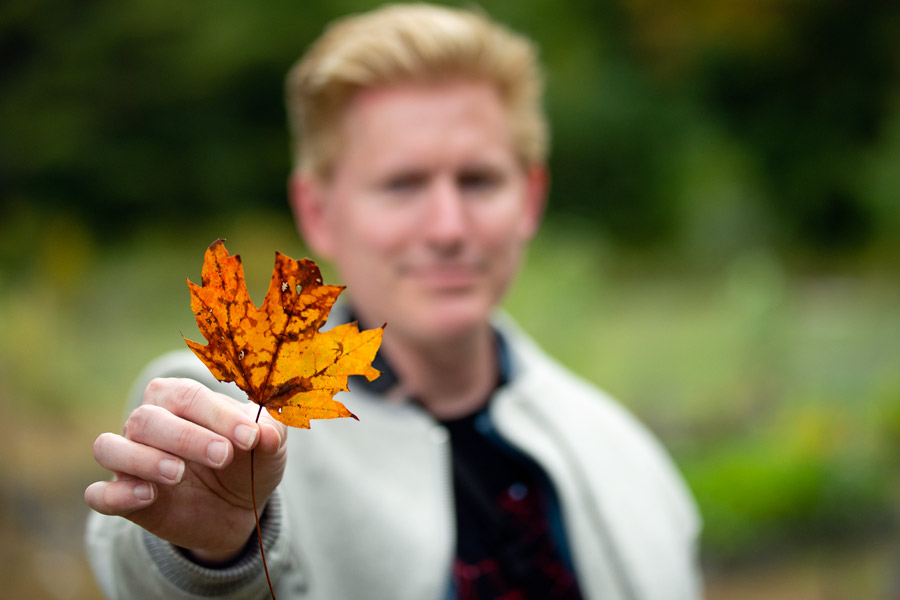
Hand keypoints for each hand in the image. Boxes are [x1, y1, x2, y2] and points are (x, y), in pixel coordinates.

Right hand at [85, 377, 287, 562]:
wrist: (238, 507)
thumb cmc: (248, 461)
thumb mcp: (268, 447)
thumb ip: (271, 432)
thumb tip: (267, 431)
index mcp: (180, 398)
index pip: (189, 396)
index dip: (219, 415)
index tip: (251, 436)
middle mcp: (147, 422)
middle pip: (148, 418)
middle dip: (187, 437)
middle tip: (223, 456)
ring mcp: (130, 460)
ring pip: (110, 447)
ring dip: (143, 459)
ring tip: (178, 473)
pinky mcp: (123, 497)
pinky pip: (99, 494)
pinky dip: (116, 493)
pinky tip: (149, 496)